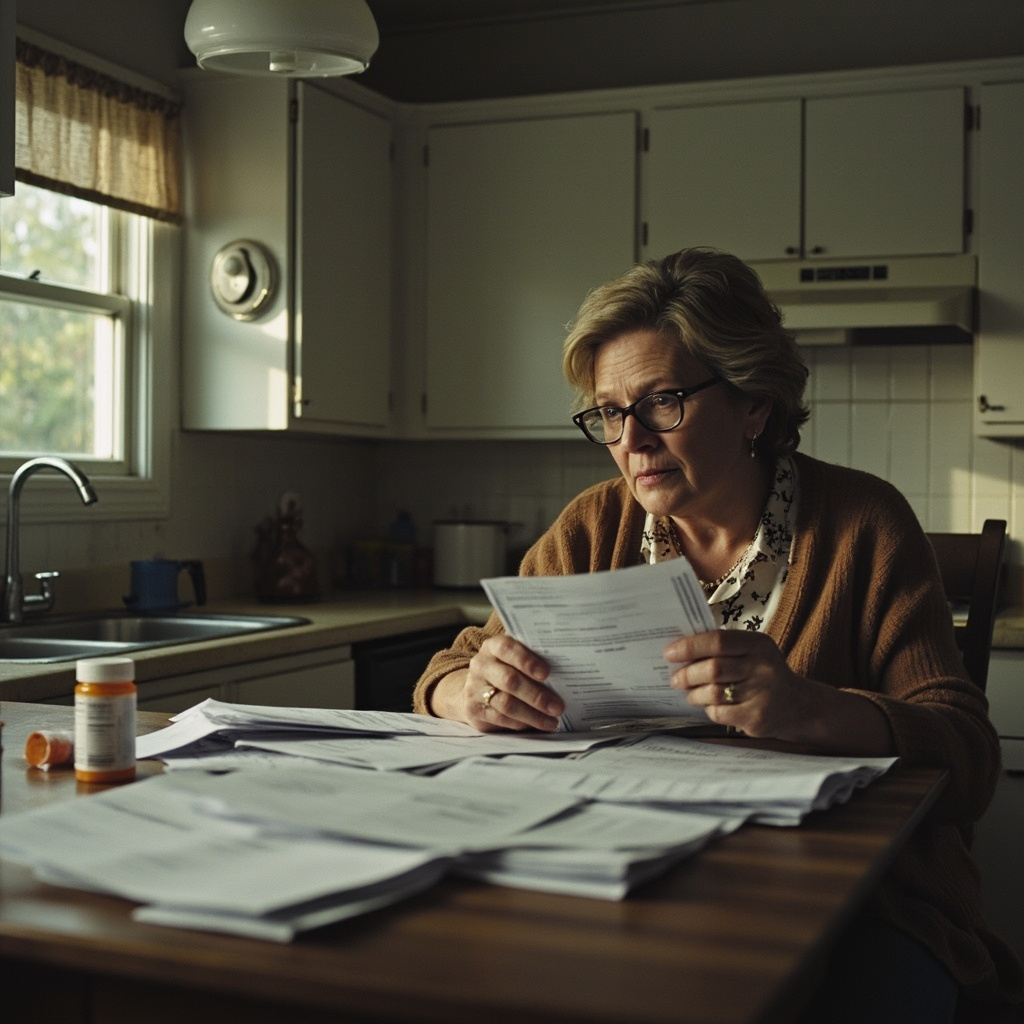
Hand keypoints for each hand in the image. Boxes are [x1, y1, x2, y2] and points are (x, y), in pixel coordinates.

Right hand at [443, 634, 562, 731]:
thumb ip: (533, 662)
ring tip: (552, 721)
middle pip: (509, 680)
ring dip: (532, 714)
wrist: (475, 690)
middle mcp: (481, 665)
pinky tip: (536, 725)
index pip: (507, 648)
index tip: (546, 673)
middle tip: (558, 706)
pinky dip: (520, 723)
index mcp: (493, 647)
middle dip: (537, 695)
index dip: (526, 660)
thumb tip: (567, 675)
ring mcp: (474, 687)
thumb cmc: (506, 671)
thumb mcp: (515, 661)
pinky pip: (499, 718)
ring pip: (506, 703)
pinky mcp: (473, 709)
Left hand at [664, 629, 812, 738]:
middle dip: (687, 674)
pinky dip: (709, 709)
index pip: (718, 641)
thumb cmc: (764, 673)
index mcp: (759, 644)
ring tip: (691, 692)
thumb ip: (722, 648)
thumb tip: (680, 650)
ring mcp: (762, 694)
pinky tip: (710, 705)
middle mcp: (763, 667)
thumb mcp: (752, 652)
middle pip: (713, 669)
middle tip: (675, 678)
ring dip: (694, 693)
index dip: (690, 647)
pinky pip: (719, 713)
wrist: (798, 705)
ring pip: (713, 693)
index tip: (670, 653)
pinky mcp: (757, 718)